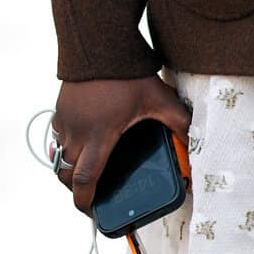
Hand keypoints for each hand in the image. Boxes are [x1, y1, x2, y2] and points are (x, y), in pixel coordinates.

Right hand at [50, 74, 189, 215]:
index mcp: (99, 136)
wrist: (98, 42)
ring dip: (69, 170)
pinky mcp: (59, 109)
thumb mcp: (159, 98)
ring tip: (87, 174)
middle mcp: (76, 132)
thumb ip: (179, 122)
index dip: (85, 202)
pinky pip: (58, 138)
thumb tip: (195, 142)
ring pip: (59, 157)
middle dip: (75, 190)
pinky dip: (65, 149)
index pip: (85, 180)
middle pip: (66, 174)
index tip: (92, 211)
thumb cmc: (127, 72)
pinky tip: (83, 144)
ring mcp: (65, 120)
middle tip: (92, 196)